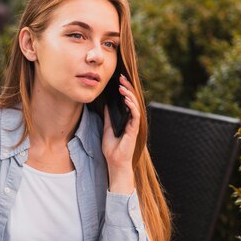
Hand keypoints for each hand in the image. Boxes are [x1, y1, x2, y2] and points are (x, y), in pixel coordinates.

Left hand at [102, 75, 139, 193]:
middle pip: (132, 100)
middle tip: (121, 78)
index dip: (124, 90)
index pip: (127, 101)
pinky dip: (131, 106)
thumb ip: (108, 117)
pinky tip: (126, 99)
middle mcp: (132, 120)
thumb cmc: (112, 149)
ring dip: (129, 94)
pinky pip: (135, 115)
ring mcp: (134, 124)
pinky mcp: (134, 129)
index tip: (118, 81)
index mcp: (126, 119)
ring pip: (135, 105)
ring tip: (122, 86)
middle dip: (127, 88)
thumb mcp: (107, 128)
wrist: (114, 162)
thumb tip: (106, 105)